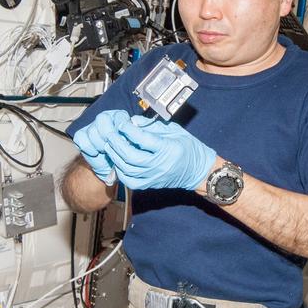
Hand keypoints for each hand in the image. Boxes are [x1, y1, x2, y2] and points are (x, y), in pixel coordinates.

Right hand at [73, 109, 129, 183]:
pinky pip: (80, 138)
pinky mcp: (81, 135)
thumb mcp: (133, 146)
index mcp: (121, 116)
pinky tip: (95, 153)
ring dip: (99, 144)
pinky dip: (88, 148)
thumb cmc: (125, 155)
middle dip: (108, 135)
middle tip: (112, 146)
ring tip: (105, 151)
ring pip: (92, 130)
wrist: (112, 168)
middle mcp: (106, 117)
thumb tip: (131, 130)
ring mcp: (92, 125)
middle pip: (102, 118)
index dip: (121, 130)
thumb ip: (134, 136)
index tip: (125, 141)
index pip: (119, 116)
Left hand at [95, 115, 216, 191]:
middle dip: (117, 144)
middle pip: (131, 156)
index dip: (129, 130)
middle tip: (110, 133)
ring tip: (109, 145)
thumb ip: (152, 126)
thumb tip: (133, 122)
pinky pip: (129, 181)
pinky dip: (120, 171)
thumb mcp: (174, 131)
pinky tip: (117, 161)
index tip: (122, 123)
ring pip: (127, 169)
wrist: (198, 171)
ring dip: (115, 156)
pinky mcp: (149, 185)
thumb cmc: (188, 148)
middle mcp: (160, 165)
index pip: (143, 139)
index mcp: (168, 149)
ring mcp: (154, 177)